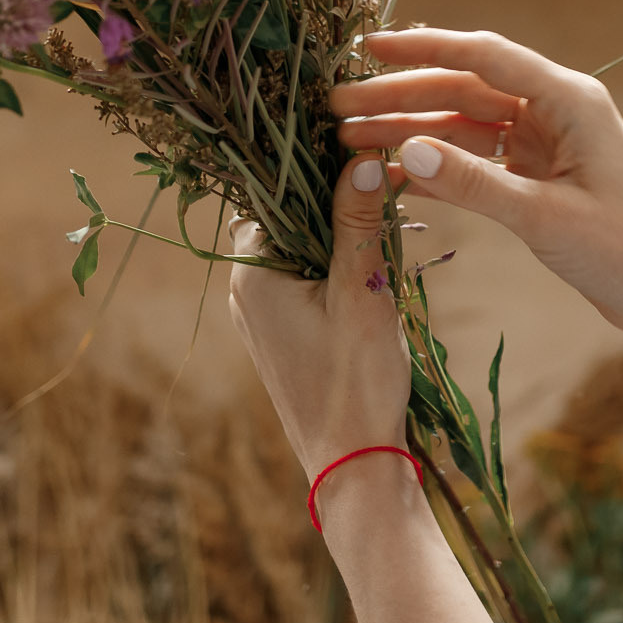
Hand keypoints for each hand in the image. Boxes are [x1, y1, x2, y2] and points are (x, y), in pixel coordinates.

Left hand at [228, 158, 413, 479]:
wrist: (353, 465)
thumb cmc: (356, 382)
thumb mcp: (362, 294)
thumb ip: (358, 223)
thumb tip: (363, 158)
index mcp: (251, 273)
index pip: (270, 192)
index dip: (312, 169)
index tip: (356, 156)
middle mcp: (243, 290)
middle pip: (281, 217)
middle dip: (328, 201)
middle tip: (378, 191)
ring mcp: (257, 315)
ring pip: (292, 248)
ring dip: (332, 234)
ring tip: (380, 226)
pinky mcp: (278, 335)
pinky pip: (298, 279)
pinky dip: (328, 265)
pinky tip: (367, 268)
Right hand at [331, 28, 622, 352]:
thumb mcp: (544, 218)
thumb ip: (474, 184)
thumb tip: (406, 149)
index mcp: (569, 100)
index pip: (484, 57)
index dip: (424, 48)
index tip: (369, 46)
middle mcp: (556, 109)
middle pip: (464, 89)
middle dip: (401, 96)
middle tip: (338, 105)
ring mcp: (546, 140)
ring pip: (464, 124)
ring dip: (411, 129)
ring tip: (350, 139)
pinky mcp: (538, 173)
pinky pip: (477, 158)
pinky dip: (437, 163)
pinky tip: (391, 172)